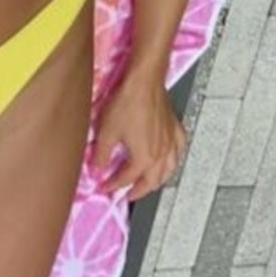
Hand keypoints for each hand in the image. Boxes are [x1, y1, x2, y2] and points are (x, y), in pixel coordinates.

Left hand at [92, 69, 186, 200]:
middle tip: (129, 194)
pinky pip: (179, 151)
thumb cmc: (128, 102)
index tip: (105, 186)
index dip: (113, 185)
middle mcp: (161, 153)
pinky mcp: (175, 129)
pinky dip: (174, 160)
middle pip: (151, 181)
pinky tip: (171, 159)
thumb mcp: (106, 131)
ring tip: (150, 184)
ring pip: (169, 170)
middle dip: (138, 190)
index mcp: (144, 157)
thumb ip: (101, 154)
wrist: (144, 82)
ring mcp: (170, 142)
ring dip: (158, 181)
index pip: (127, 179)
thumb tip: (97, 166)